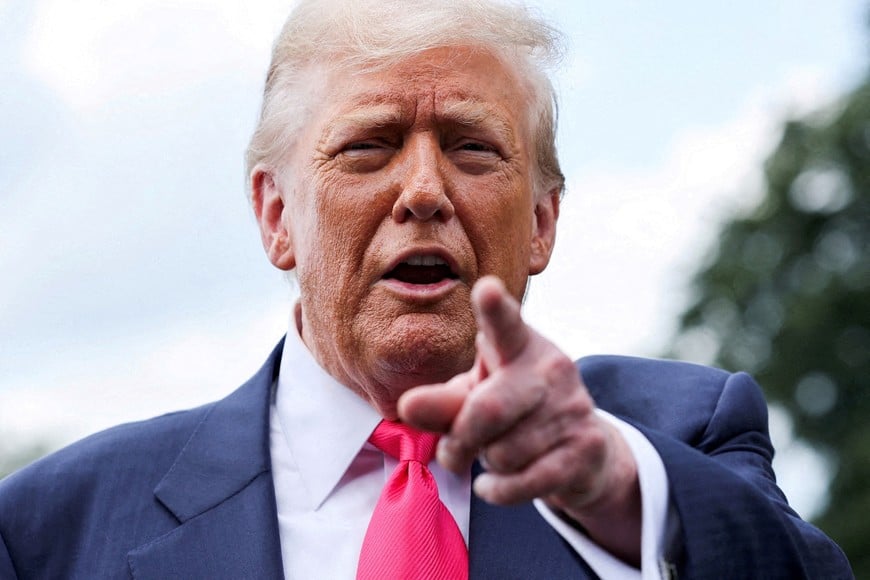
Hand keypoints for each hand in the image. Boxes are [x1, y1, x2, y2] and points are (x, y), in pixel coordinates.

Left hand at [398, 276, 641, 564]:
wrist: (584, 451)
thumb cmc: (514, 413)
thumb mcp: (476, 398)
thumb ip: (442, 402)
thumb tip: (407, 407)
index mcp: (519, 345)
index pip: (504, 325)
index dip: (494, 309)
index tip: (486, 289)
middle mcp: (551, 368)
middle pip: (488, 410)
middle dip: (459, 441)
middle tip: (451, 453)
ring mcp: (573, 407)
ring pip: (504, 452)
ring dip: (485, 465)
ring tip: (496, 455)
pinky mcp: (586, 447)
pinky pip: (526, 481)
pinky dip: (499, 490)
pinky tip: (494, 484)